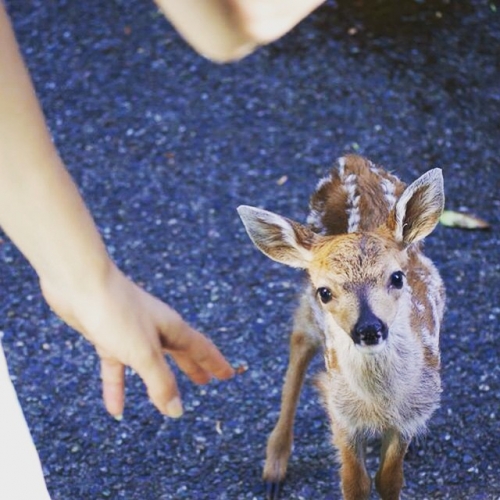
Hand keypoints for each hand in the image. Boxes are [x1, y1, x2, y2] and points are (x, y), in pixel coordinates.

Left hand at [41, 263, 233, 417]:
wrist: (80, 284)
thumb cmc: (117, 312)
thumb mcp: (144, 353)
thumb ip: (161, 382)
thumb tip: (177, 410)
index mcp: (172, 328)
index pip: (201, 348)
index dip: (215, 363)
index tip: (228, 374)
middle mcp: (155, 329)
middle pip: (179, 353)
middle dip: (192, 368)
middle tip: (205, 382)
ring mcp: (131, 333)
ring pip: (150, 363)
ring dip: (158, 381)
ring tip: (165, 399)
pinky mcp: (108, 337)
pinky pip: (117, 368)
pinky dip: (118, 387)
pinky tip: (115, 409)